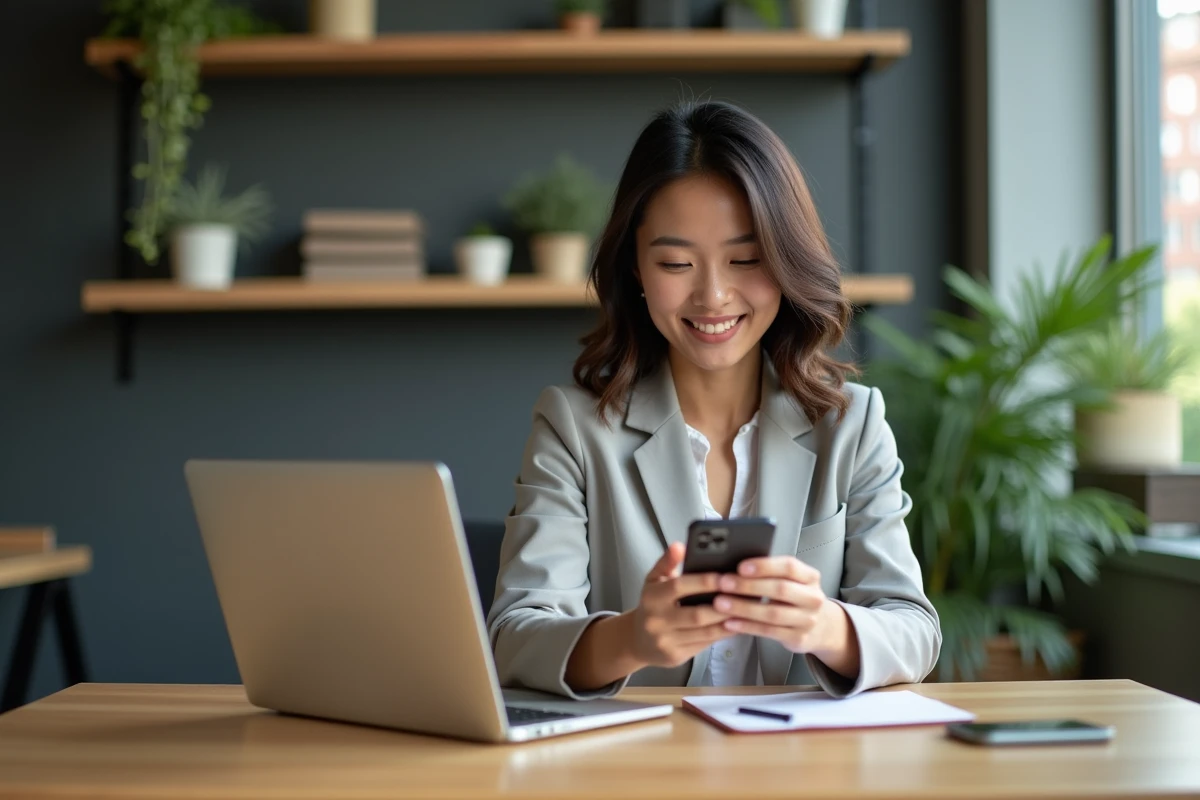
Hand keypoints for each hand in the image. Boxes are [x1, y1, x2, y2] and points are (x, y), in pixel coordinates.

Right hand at [628, 542, 733, 668]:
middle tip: (744, 595)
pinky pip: (704, 644)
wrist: (637, 640)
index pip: (680, 587)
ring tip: (746, 610)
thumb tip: (680, 545)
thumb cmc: (652, 605)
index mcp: (652, 597)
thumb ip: (667, 562)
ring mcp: (666, 641)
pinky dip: (722, 634)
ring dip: (728, 621)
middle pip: (697, 614)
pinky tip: (736, 624)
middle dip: (723, 606)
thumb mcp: (654, 580)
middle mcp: (656, 620)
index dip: (704, 582)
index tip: (726, 576)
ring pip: (704, 633)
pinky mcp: (675, 656)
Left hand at [712, 556, 836, 654]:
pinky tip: (730, 622)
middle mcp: (812, 598)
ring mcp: (807, 620)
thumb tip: (735, 567)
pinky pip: (769, 631)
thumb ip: (772, 574)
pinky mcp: (798, 638)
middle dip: (748, 586)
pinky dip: (747, 626)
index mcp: (810, 577)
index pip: (789, 567)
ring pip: (772, 613)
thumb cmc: (797, 599)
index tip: (741, 567)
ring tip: (721, 603)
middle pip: (780, 589)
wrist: (822, 628)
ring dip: (743, 607)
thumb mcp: (793, 582)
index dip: (764, 566)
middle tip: (723, 583)